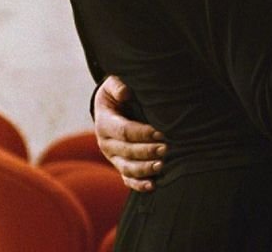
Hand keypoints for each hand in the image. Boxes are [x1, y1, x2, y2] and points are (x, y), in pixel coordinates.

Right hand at [94, 75, 165, 190]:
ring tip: (162, 165)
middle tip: (166, 148)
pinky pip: (128, 180)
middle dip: (147, 151)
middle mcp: (106, 144)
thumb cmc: (116, 95)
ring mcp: (113, 158)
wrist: (110, 109)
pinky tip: (153, 186)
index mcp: (104, 124)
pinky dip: (140, 185)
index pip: (124, 131)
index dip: (142, 133)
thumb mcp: (113, 85)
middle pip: (127, 151)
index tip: (160, 132)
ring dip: (145, 169)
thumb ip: (117, 86)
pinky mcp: (120, 167)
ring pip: (128, 168)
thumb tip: (126, 92)